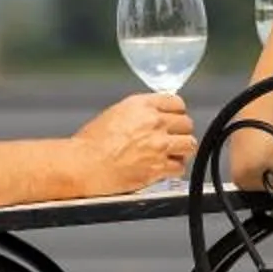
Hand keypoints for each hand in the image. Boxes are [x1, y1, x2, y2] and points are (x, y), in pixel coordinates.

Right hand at [77, 92, 194, 189]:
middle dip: (180, 132)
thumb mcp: (115, 113)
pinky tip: (165, 169)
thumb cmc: (90, 144)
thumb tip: (152, 116)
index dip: (176, 112)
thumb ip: (139, 112)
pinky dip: (174, 169)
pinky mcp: (159, 167)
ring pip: (189, 144)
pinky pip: (179, 167)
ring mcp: (158, 145)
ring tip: (173, 154)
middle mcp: (153, 122)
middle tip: (172, 139)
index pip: (176, 102)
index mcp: (141, 105)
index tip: (175, 118)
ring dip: (182, 150)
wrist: (83, 164)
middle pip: (186, 123)